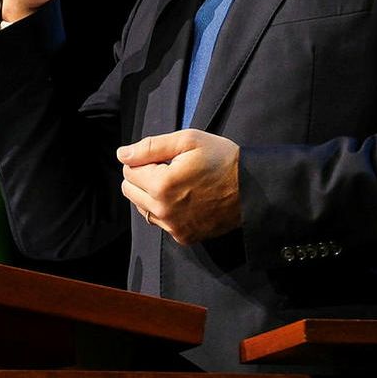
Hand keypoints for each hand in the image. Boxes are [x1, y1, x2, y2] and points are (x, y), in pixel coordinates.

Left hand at [117, 130, 240, 245]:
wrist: (254, 189)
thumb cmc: (222, 159)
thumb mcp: (188, 140)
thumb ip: (149, 147)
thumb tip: (122, 155)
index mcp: (161, 185)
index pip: (128, 170)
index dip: (143, 160)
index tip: (164, 157)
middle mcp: (164, 211)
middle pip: (130, 191)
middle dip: (143, 177)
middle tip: (169, 169)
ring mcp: (174, 227)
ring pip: (143, 208)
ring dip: (152, 195)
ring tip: (177, 184)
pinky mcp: (185, 237)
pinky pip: (160, 223)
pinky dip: (166, 211)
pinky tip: (184, 199)